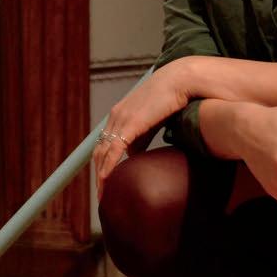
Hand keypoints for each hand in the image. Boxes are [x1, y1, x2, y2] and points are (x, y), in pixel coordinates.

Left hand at [92, 67, 188, 191]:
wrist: (178, 81)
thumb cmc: (168, 100)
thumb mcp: (151, 122)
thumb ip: (141, 138)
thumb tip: (134, 157)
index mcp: (118, 116)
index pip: (103, 144)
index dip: (102, 164)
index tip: (104, 182)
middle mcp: (115, 117)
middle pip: (99, 151)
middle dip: (99, 174)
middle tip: (102, 195)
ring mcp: (121, 119)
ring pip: (103, 152)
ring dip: (101, 175)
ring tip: (103, 194)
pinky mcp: (130, 123)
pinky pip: (114, 149)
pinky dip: (108, 166)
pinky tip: (106, 179)